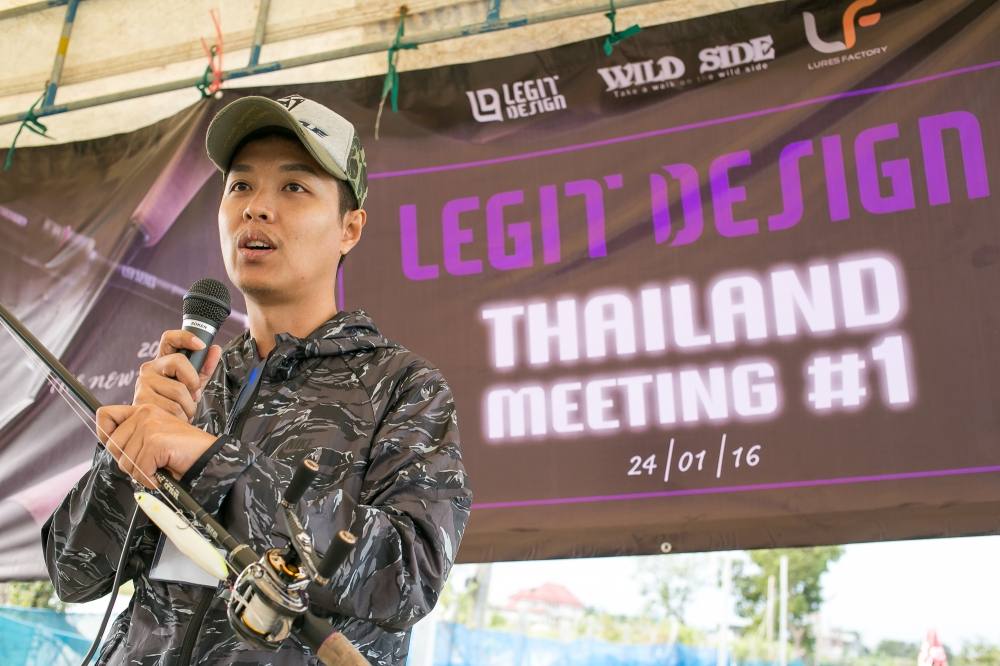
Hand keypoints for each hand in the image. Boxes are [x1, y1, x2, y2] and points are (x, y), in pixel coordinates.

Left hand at [96, 404, 217, 488]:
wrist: (208, 457)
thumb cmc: (181, 452)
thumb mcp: (152, 439)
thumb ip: (132, 437)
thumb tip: (109, 446)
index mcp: (143, 410)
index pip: (105, 415)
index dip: (104, 434)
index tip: (119, 449)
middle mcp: (144, 412)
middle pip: (112, 445)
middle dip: (128, 462)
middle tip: (147, 464)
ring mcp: (149, 425)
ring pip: (125, 461)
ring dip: (141, 473)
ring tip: (158, 468)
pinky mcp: (155, 440)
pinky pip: (140, 469)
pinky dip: (150, 479)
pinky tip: (162, 474)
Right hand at [133, 330, 221, 420]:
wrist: (157, 426)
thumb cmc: (175, 402)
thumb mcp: (193, 383)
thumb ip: (205, 367)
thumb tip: (215, 349)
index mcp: (162, 361)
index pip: (169, 338)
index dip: (185, 337)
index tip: (201, 345)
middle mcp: (149, 369)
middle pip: (179, 362)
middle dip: (193, 381)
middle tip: (193, 394)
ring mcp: (142, 384)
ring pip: (178, 390)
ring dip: (189, 406)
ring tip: (183, 410)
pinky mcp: (141, 401)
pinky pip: (172, 407)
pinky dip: (181, 416)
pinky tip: (175, 417)